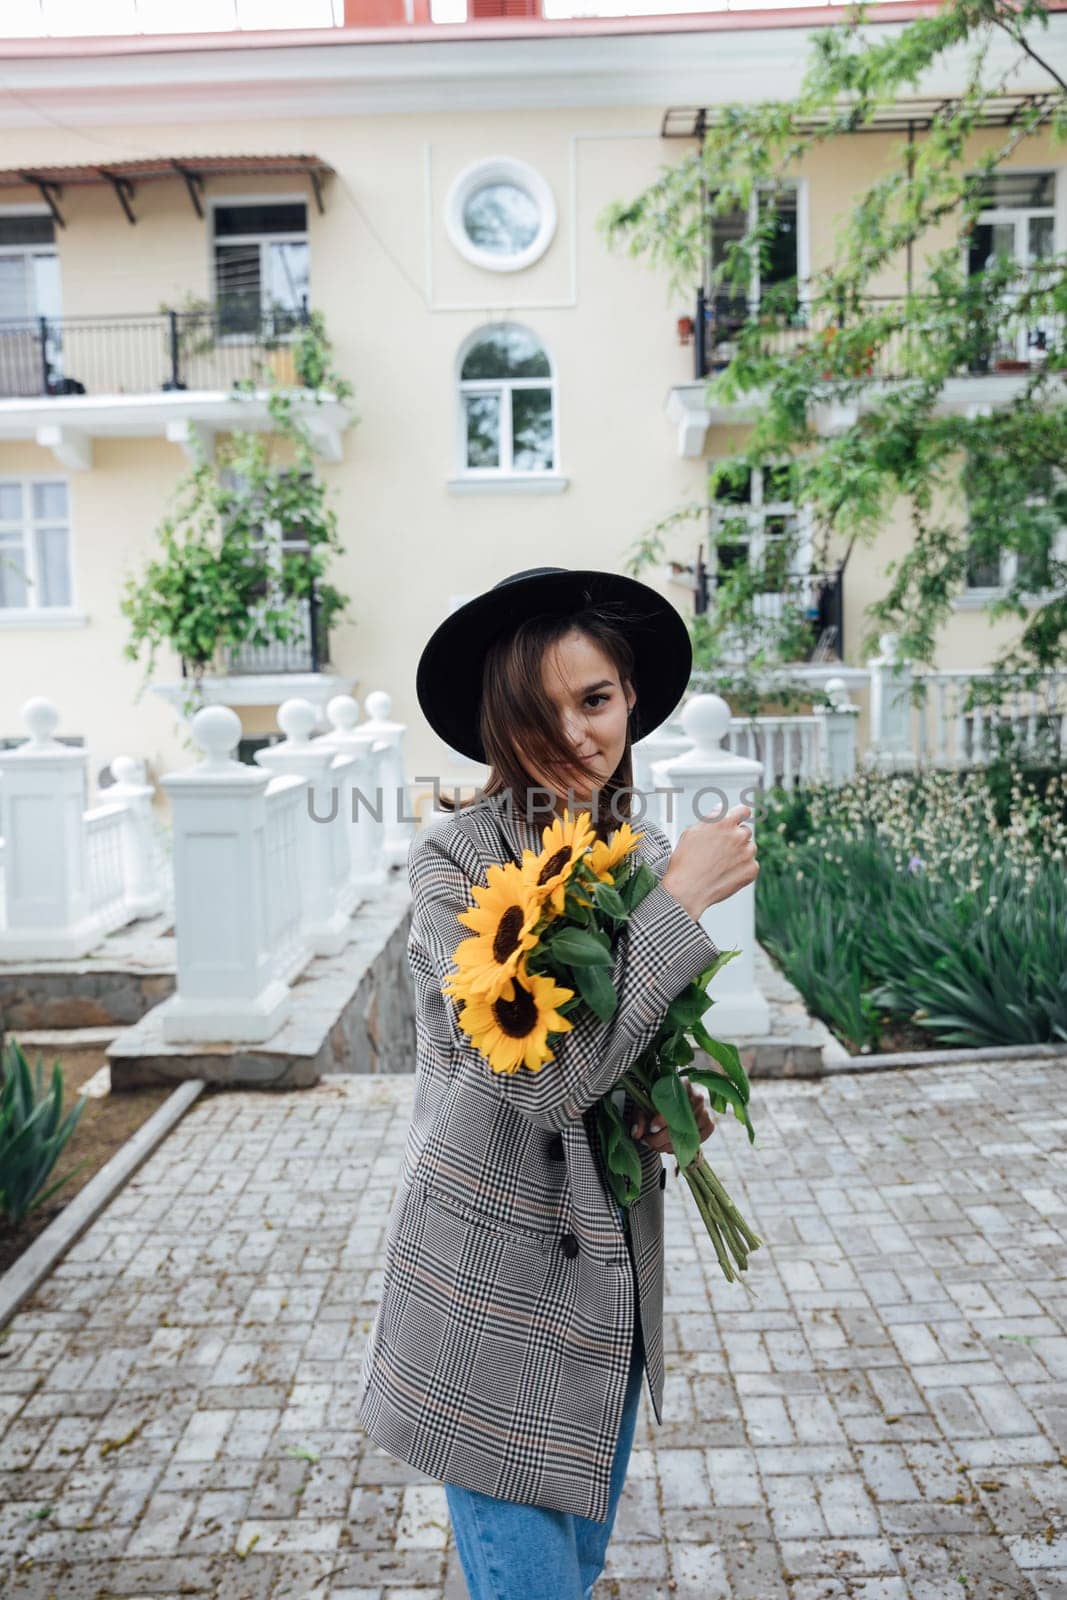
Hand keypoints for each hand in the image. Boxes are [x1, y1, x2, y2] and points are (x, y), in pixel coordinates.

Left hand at [630, 1081, 714, 1154]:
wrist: (670, 1101)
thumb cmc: (656, 1102)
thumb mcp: (643, 1106)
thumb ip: (639, 1118)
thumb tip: (637, 1134)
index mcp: (680, 1084)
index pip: (675, 1103)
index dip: (662, 1119)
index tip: (651, 1128)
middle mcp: (696, 1096)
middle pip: (682, 1122)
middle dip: (662, 1138)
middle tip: (648, 1142)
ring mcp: (705, 1110)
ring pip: (690, 1133)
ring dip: (672, 1145)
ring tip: (658, 1146)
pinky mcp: (709, 1123)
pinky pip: (701, 1138)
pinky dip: (685, 1146)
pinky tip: (673, 1146)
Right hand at [660, 802, 757, 922]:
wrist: (687, 890)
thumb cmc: (685, 862)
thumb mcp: (691, 832)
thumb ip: (711, 819)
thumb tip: (721, 811)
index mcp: (723, 822)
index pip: (743, 810)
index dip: (740, 816)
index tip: (738, 821)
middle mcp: (738, 834)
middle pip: (745, 831)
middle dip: (735, 838)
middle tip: (721, 851)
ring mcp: (747, 852)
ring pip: (749, 848)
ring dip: (740, 853)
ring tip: (720, 865)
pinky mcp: (752, 869)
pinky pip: (751, 865)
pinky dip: (742, 869)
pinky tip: (726, 874)